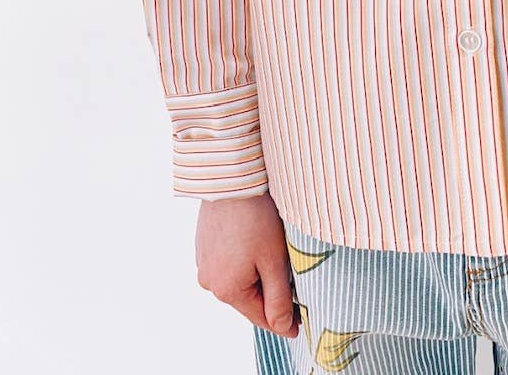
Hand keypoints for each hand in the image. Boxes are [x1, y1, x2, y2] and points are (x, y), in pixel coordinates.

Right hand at [194, 191, 299, 337]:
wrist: (233, 178)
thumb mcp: (274, 261)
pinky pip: (229, 262)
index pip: (260, 317)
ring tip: (273, 251)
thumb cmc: (256, 217)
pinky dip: (244, 258)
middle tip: (293, 275)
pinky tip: (256, 240)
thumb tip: (284, 329)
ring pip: (239, 279)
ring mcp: (204, 262)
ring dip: (257, 273)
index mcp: (226, 290)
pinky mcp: (204, 245)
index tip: (303, 320)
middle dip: (270, 290)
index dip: (284, 319)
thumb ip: (279, 299)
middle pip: (249, 297)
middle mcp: (209, 281)